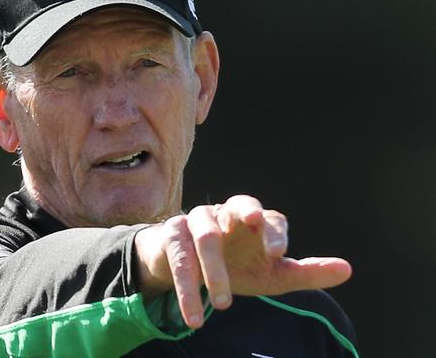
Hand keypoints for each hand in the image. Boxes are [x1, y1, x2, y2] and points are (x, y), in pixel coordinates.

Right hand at [134, 195, 351, 328]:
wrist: (183, 266)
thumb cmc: (235, 265)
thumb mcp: (270, 274)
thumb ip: (305, 272)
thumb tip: (348, 269)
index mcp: (252, 219)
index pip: (268, 217)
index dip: (273, 232)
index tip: (278, 254)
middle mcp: (225, 213)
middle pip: (237, 204)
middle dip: (246, 212)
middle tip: (252, 224)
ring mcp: (196, 220)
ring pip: (206, 237)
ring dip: (214, 271)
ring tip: (224, 305)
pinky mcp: (171, 236)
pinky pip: (179, 258)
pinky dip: (187, 288)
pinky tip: (195, 316)